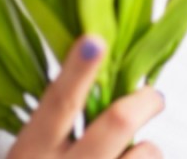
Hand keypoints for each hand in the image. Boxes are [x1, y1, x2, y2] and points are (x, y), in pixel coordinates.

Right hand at [8, 36, 163, 158]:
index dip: (78, 69)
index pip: (59, 100)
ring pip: (147, 154)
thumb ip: (56, 124)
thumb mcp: (32, 154)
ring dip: (149, 150)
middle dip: (144, 101)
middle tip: (154, 95)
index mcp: (34, 148)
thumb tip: (92, 71)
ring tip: (139, 153)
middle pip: (116, 123)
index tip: (94, 40)